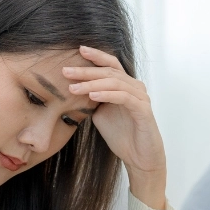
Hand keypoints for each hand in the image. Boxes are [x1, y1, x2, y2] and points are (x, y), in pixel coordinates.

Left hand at [63, 46, 167, 208]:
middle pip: (110, 71)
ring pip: (115, 82)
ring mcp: (140, 97)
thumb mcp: (101, 114)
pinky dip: (107, 94)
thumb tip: (73, 88)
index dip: (96, 56)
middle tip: (66, 71)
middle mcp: (135, 87)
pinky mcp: (143, 110)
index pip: (111, 64)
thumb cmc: (122, 136)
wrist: (139, 158)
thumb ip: (92, 99)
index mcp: (125, 86)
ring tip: (74, 87)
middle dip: (86, 71)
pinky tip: (93, 96)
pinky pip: (124, 97)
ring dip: (92, 84)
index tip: (78, 50)